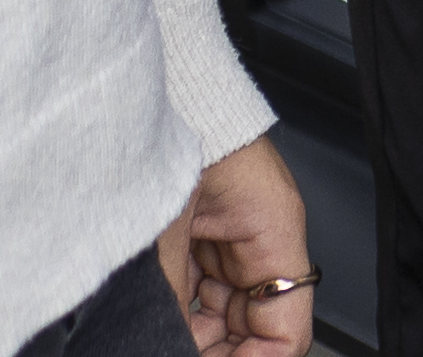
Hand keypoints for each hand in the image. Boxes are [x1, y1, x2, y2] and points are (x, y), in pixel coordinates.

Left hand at [157, 131, 318, 353]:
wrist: (135, 92)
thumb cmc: (168, 129)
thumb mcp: (163, 232)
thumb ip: (170, 303)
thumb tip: (164, 346)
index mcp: (273, 228)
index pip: (287, 330)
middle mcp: (259, 236)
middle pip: (255, 327)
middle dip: (222, 353)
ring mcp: (227, 235)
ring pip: (223, 314)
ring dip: (196, 338)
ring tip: (159, 341)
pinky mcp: (199, 231)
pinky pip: (198, 290)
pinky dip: (178, 313)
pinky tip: (153, 323)